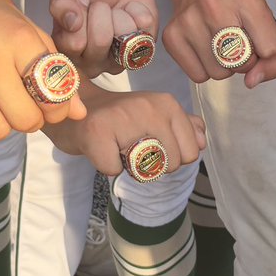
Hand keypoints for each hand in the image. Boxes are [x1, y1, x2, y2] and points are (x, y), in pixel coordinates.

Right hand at [0, 0, 86, 143]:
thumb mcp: (26, 31)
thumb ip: (57, 71)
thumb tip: (79, 113)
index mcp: (18, 40)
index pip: (52, 96)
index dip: (57, 108)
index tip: (49, 103)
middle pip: (26, 122)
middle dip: (30, 117)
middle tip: (20, 101)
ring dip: (1, 123)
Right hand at [42, 86, 205, 175]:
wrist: (74, 107)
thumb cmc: (118, 117)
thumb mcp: (155, 115)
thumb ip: (183, 125)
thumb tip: (201, 141)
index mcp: (167, 103)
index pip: (191, 152)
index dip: (172, 159)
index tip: (151, 145)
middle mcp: (149, 107)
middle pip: (171, 165)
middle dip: (152, 166)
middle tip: (131, 147)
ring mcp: (123, 118)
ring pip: (147, 170)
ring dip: (130, 167)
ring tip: (117, 147)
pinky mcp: (97, 133)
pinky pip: (114, 171)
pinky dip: (106, 167)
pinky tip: (101, 149)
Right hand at [48, 0, 157, 77]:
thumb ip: (59, 3)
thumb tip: (72, 23)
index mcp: (68, 53)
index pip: (75, 43)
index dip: (79, 14)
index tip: (80, 3)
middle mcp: (93, 64)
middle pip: (100, 41)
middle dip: (100, 11)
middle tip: (98, 6)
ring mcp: (120, 60)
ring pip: (125, 34)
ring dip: (119, 12)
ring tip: (113, 12)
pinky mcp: (146, 49)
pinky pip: (145, 24)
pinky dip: (137, 8)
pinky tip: (129, 11)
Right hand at [164, 0, 275, 88]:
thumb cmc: (237, 7)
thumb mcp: (265, 21)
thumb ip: (272, 55)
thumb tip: (252, 82)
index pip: (270, 48)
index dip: (267, 54)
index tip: (257, 42)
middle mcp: (213, 4)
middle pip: (241, 64)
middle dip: (244, 61)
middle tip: (237, 43)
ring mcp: (188, 19)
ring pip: (218, 74)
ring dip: (223, 67)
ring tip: (219, 44)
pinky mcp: (171, 35)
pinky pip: (198, 76)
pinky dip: (205, 69)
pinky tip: (204, 48)